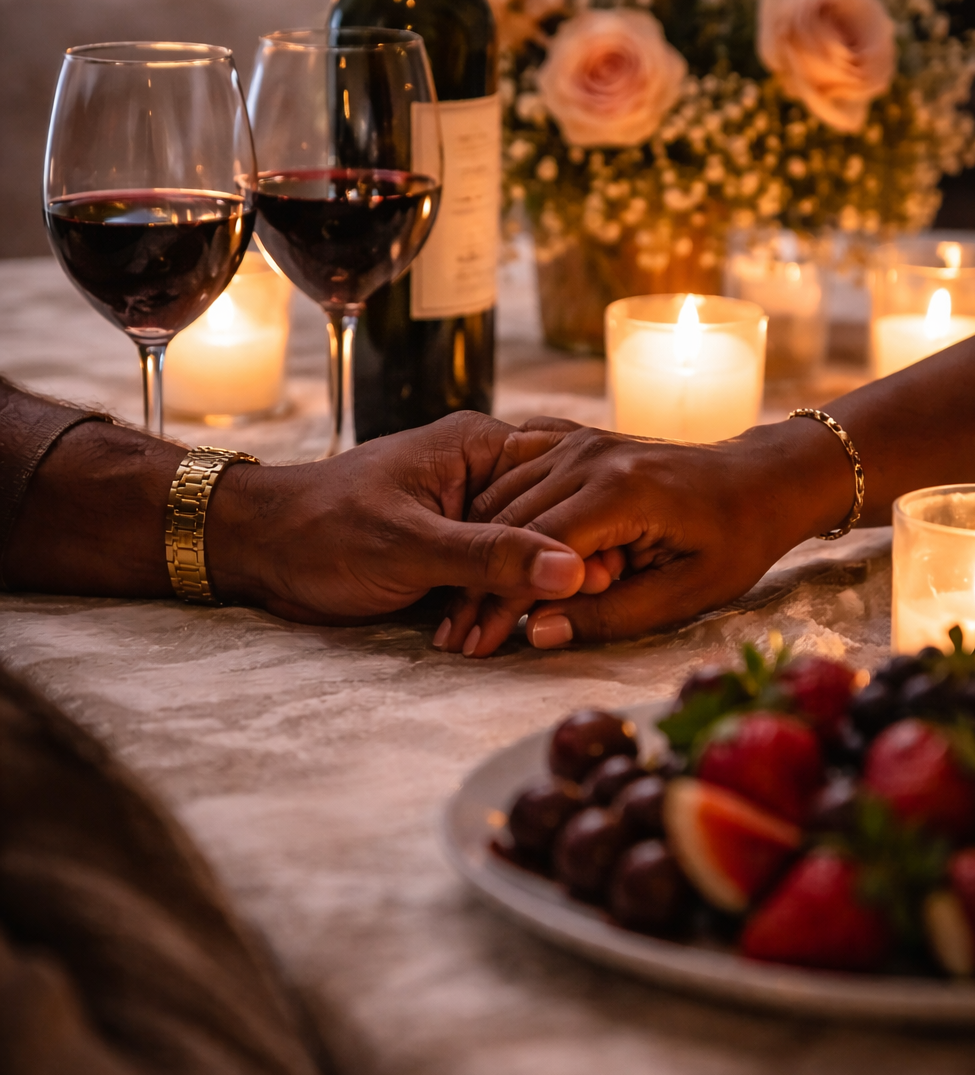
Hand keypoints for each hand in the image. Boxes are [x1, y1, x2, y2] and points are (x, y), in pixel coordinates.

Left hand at [209, 411, 586, 623]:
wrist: (260, 551)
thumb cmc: (323, 532)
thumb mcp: (411, 545)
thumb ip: (490, 555)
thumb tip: (572, 566)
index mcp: (478, 446)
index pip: (560, 474)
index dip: (589, 522)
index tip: (613, 568)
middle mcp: (481, 472)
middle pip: (552, 514)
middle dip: (566, 563)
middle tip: (595, 601)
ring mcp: (468, 511)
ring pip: (527, 549)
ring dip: (534, 589)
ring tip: (555, 623)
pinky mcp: (452, 548)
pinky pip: (498, 571)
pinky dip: (506, 600)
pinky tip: (524, 628)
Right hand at [438, 417, 854, 656]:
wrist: (760, 479)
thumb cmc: (734, 541)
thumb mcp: (685, 595)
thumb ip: (610, 615)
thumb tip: (539, 634)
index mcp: (620, 491)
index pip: (538, 551)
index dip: (502, 602)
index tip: (477, 643)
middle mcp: (590, 456)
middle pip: (509, 524)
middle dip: (479, 585)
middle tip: (455, 637)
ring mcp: (580, 442)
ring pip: (501, 497)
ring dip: (478, 554)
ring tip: (461, 608)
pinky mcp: (576, 441)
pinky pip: (516, 475)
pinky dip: (493, 516)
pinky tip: (480, 554)